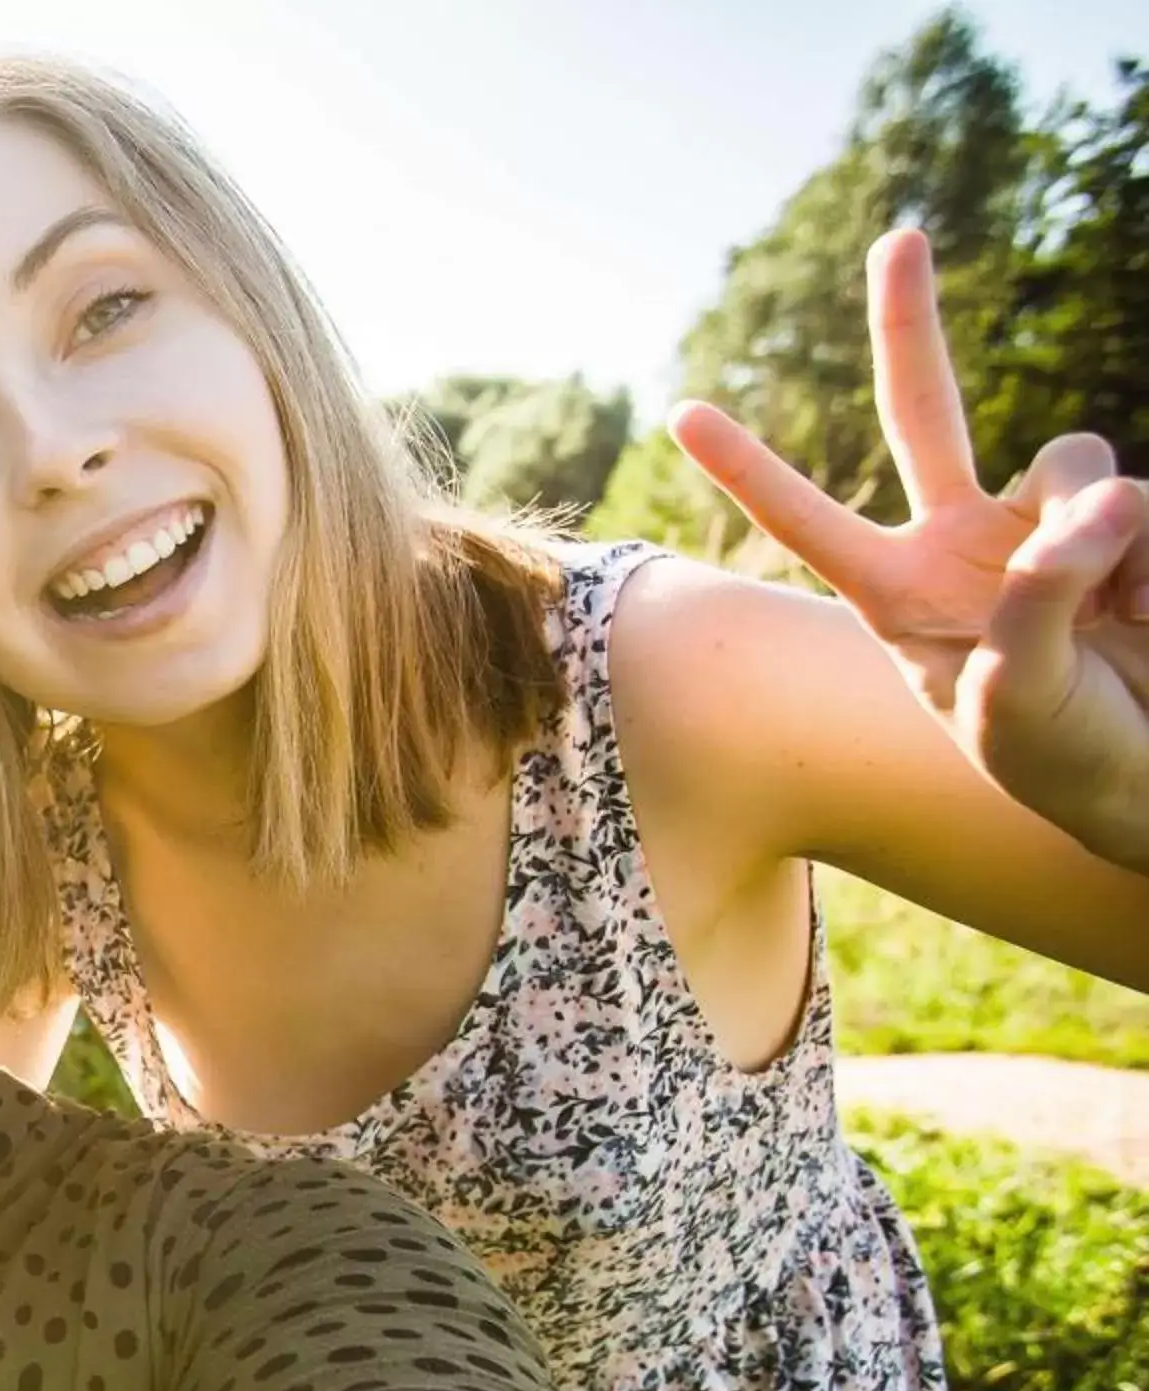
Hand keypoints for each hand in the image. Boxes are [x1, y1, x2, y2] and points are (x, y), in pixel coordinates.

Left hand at [672, 226, 1148, 874]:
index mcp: (900, 594)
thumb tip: (1095, 502)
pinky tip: (1148, 619)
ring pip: (1070, 463)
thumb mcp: (1017, 701)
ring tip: (1117, 621)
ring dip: (1099, 532)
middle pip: (923, 408)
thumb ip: (1036, 600)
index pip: (808, 521)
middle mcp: (963, 543)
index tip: (681, 413)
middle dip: (909, 323)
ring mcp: (1046, 526)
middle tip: (898, 238)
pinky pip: (1142, 501)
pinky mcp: (1128, 525)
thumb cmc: (1064, 760)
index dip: (751, 468)